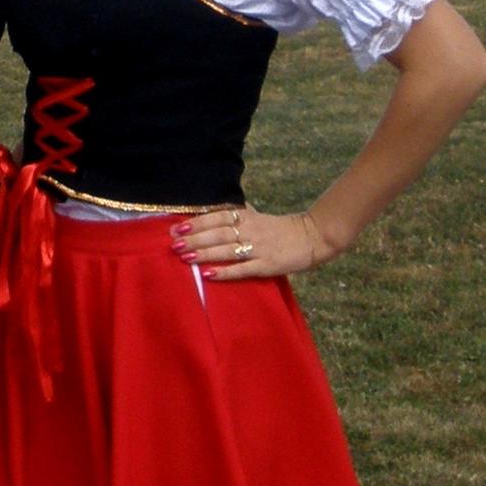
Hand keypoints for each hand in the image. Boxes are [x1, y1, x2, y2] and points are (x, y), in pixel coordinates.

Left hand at [172, 207, 333, 281]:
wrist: (311, 237)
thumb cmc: (280, 228)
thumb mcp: (258, 216)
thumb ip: (237, 214)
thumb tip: (212, 211)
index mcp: (247, 217)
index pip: (217, 217)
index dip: (196, 222)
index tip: (176, 228)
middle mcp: (251, 230)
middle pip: (218, 233)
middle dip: (195, 239)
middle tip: (174, 245)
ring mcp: (259, 248)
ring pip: (227, 250)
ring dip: (205, 253)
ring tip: (186, 257)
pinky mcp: (267, 265)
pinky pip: (242, 269)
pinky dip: (225, 271)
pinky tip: (208, 274)